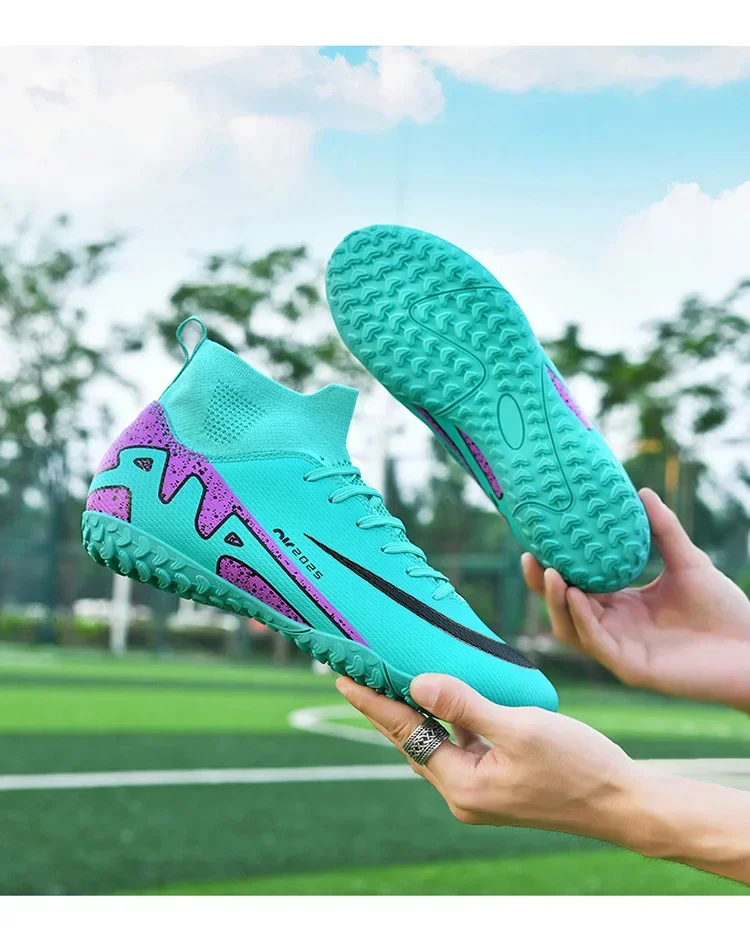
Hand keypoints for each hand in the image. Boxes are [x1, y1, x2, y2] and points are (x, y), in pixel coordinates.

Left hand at [336, 673, 639, 839]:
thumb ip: (466, 705)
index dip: (372, 703)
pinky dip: (447, 715)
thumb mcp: (520, 729)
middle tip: (358, 669)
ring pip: (435, 739)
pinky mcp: (497, 777)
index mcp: (462, 786)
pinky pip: (460, 741)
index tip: (343, 677)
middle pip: (412, 739)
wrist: (624, 802)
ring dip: (416, 708)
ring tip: (391, 673)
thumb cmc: (579, 766)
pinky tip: (444, 690)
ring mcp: (480, 786)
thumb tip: (418, 683)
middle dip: (386, 704)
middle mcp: (463, 791)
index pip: (405, 734)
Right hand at [522, 488, 749, 712]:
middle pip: (562, 608)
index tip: (538, 540)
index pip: (575, 586)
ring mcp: (620, 650)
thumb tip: (642, 492)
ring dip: (555, 602)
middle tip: (531, 556)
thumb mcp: (688, 561)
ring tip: (551, 573)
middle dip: (540, 585)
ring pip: (571, 629)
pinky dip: (583, 620)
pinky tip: (578, 596)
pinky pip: (597, 644)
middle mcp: (614, 628)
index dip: (553, 567)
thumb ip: (663, 530)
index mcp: (621, 606)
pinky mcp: (631, 668)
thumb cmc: (724, 610)